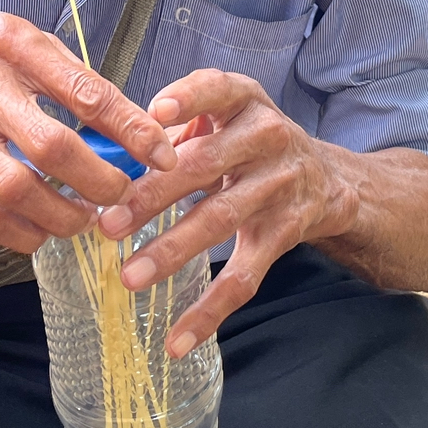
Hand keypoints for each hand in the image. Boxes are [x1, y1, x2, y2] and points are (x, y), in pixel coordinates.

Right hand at [0, 10, 176, 253]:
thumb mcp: (20, 38)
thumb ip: (70, 75)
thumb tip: (132, 121)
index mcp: (12, 45)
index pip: (84, 92)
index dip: (131, 129)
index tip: (161, 156)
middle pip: (51, 148)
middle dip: (100, 182)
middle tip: (121, 195)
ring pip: (16, 191)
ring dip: (62, 217)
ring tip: (84, 219)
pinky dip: (21, 236)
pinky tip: (42, 231)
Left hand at [95, 70, 357, 354]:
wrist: (328, 180)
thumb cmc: (248, 142)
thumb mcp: (222, 118)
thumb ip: (170, 130)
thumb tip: (99, 156)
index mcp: (244, 101)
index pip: (218, 89)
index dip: (189, 99)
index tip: (155, 114)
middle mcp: (268, 138)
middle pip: (206, 165)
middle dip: (154, 194)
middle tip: (108, 223)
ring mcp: (280, 187)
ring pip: (221, 221)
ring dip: (173, 251)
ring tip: (130, 276)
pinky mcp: (284, 234)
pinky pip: (245, 277)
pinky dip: (209, 311)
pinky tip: (177, 339)